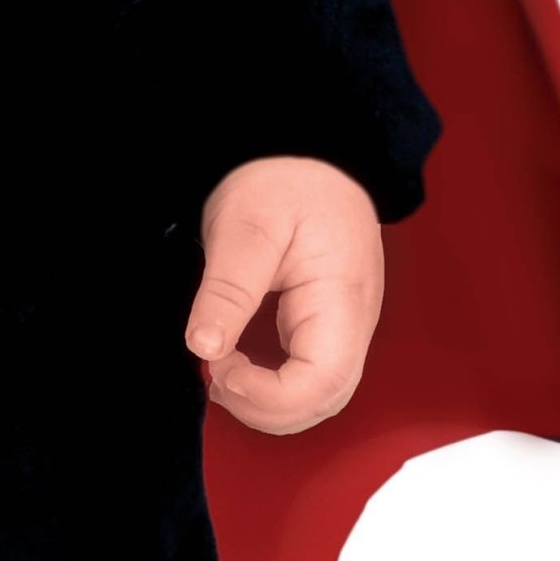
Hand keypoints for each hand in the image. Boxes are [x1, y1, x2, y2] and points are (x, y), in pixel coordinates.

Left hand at [184, 155, 385, 435]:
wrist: (307, 152)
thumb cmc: (282, 181)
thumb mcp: (244, 228)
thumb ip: (227, 291)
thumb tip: (205, 349)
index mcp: (342, 299)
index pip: (323, 383)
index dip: (269, 397)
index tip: (221, 370)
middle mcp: (355, 323)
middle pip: (325, 401)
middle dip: (265, 407)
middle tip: (215, 372)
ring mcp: (346, 328)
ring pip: (318, 397)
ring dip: (268, 402)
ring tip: (221, 368)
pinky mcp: (328, 327)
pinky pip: (309, 377)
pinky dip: (272, 387)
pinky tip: (236, 364)